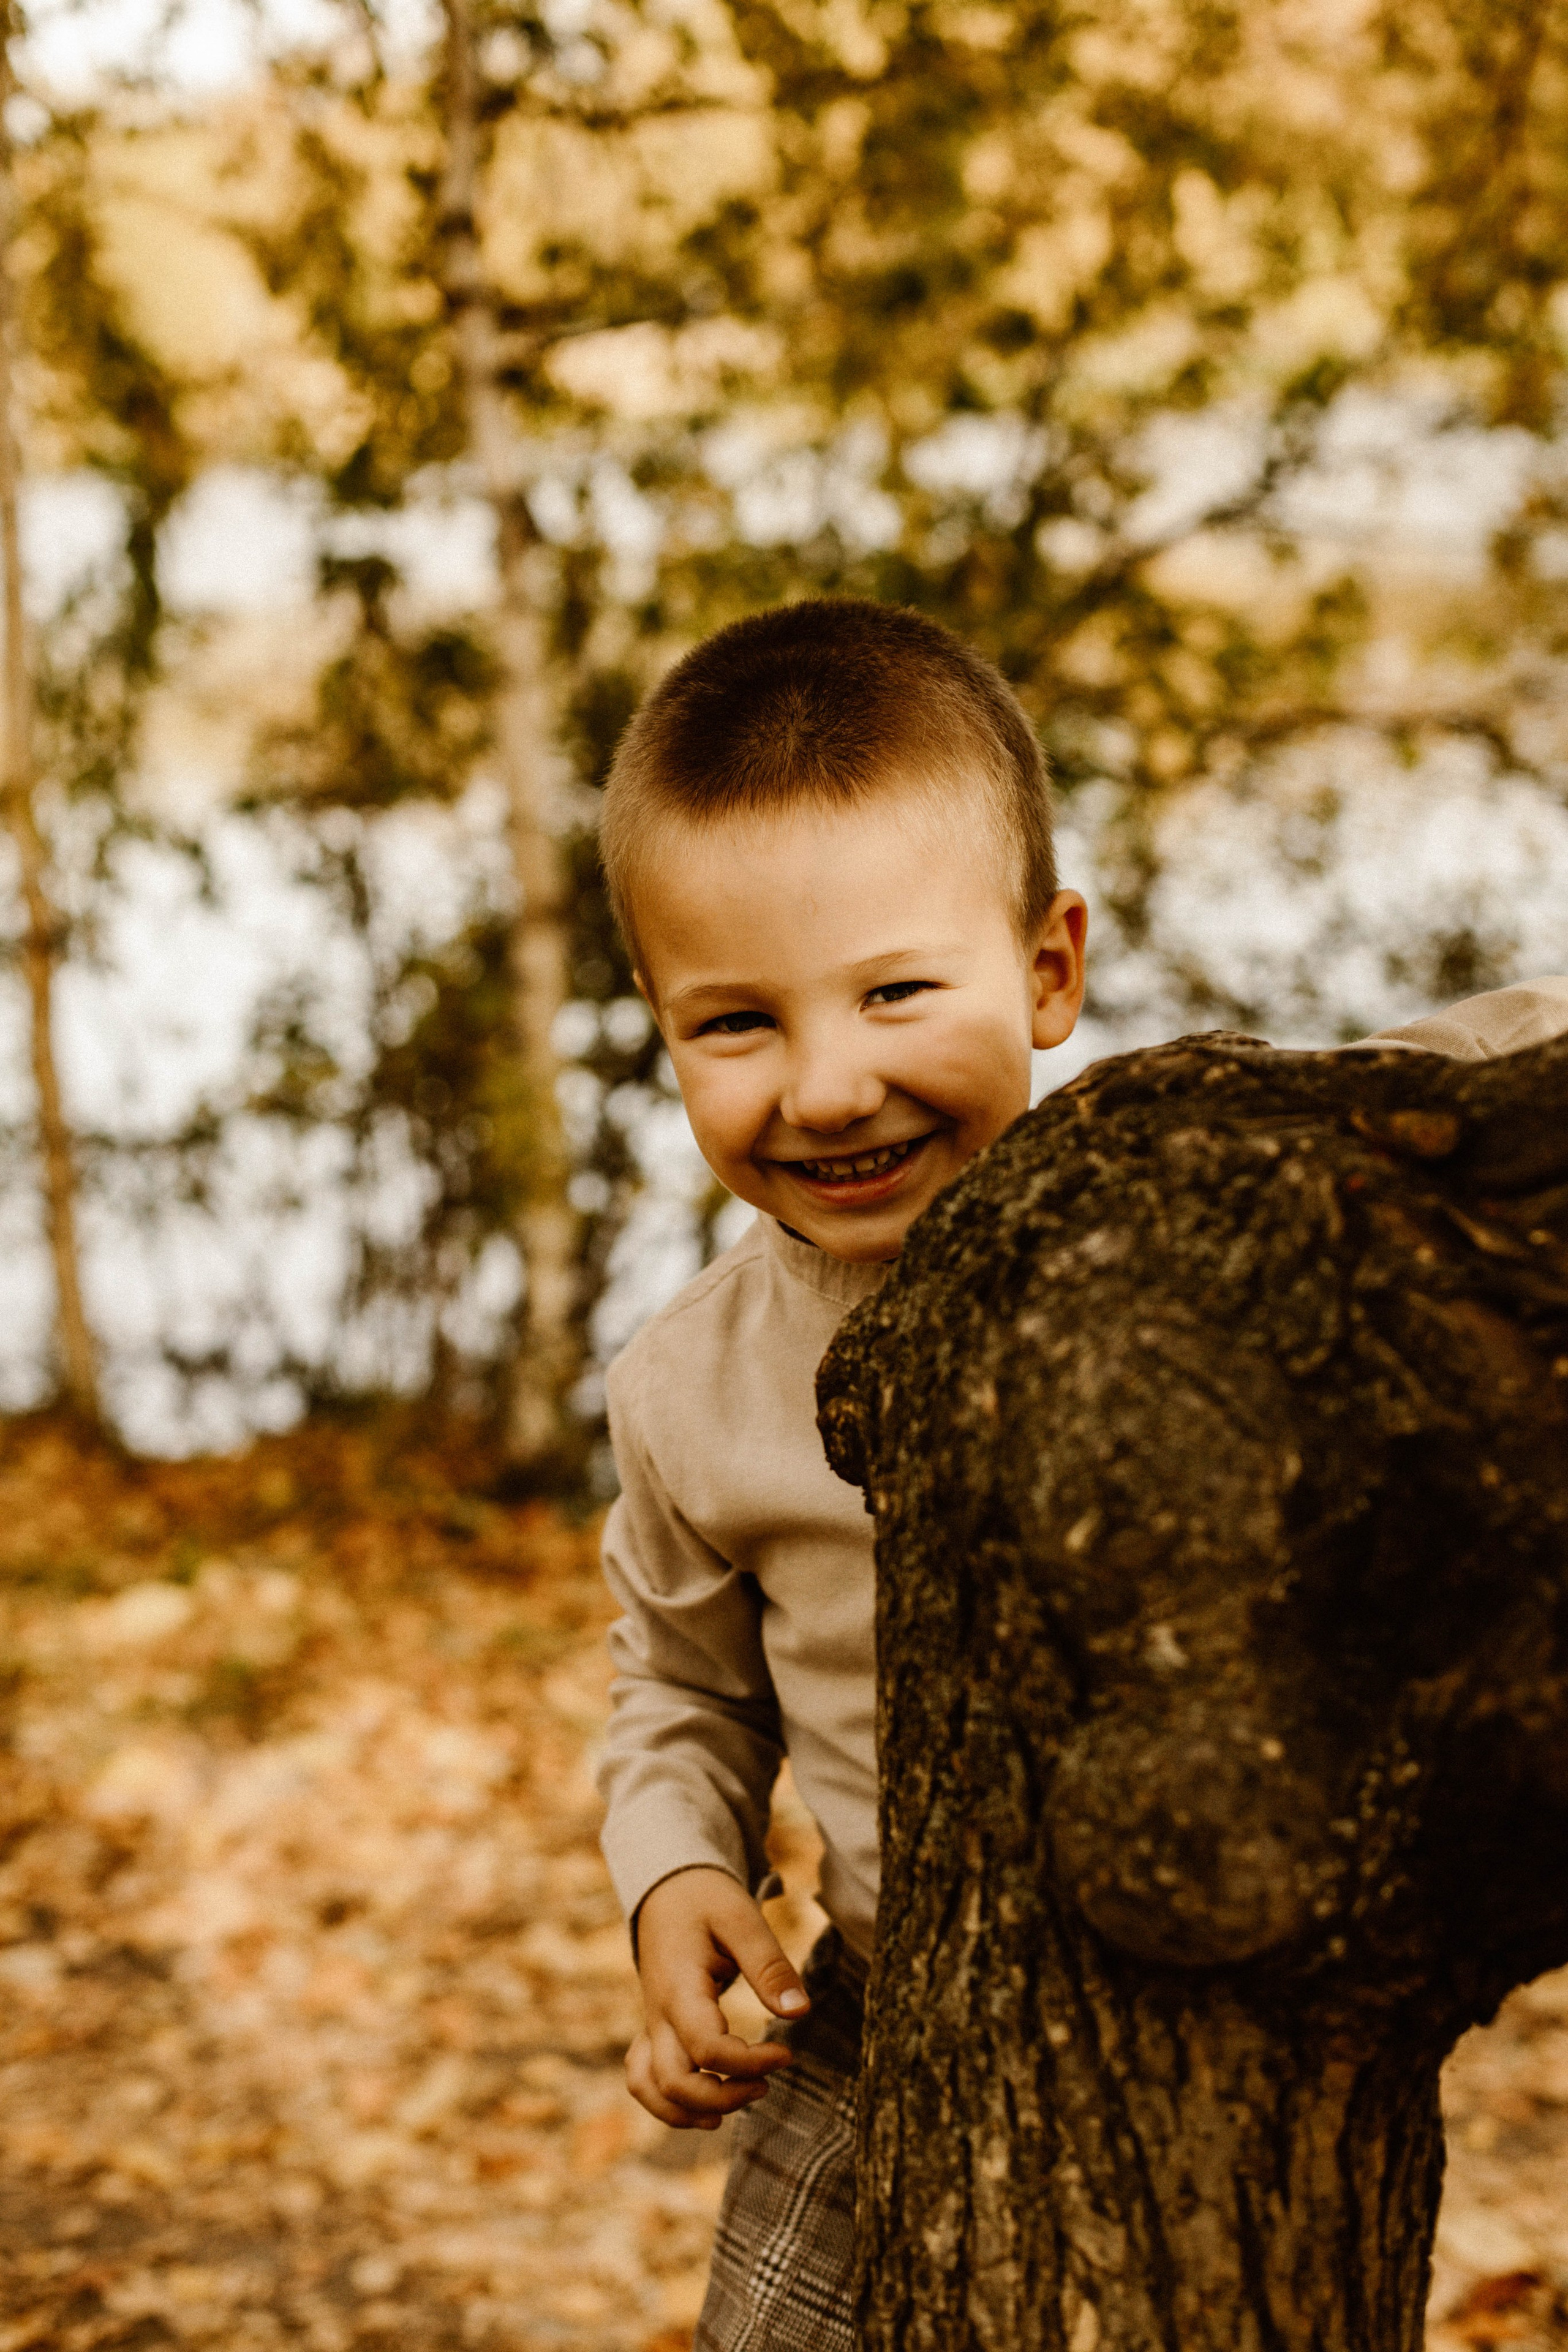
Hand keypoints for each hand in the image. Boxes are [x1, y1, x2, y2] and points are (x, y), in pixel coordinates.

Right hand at [625, 1866, 809, 2129]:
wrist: (667, 1886)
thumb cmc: (706, 1899)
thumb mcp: (741, 1919)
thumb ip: (769, 1966)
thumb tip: (799, 2012)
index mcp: (679, 1988)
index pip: (706, 2049)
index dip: (749, 2063)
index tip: (787, 2054)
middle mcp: (658, 2014)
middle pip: (674, 2083)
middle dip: (723, 2097)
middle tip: (767, 2084)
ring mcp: (652, 2023)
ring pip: (650, 2088)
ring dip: (689, 2110)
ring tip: (737, 2103)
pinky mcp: (654, 2027)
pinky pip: (645, 2077)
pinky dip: (668, 2100)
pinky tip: (706, 2103)